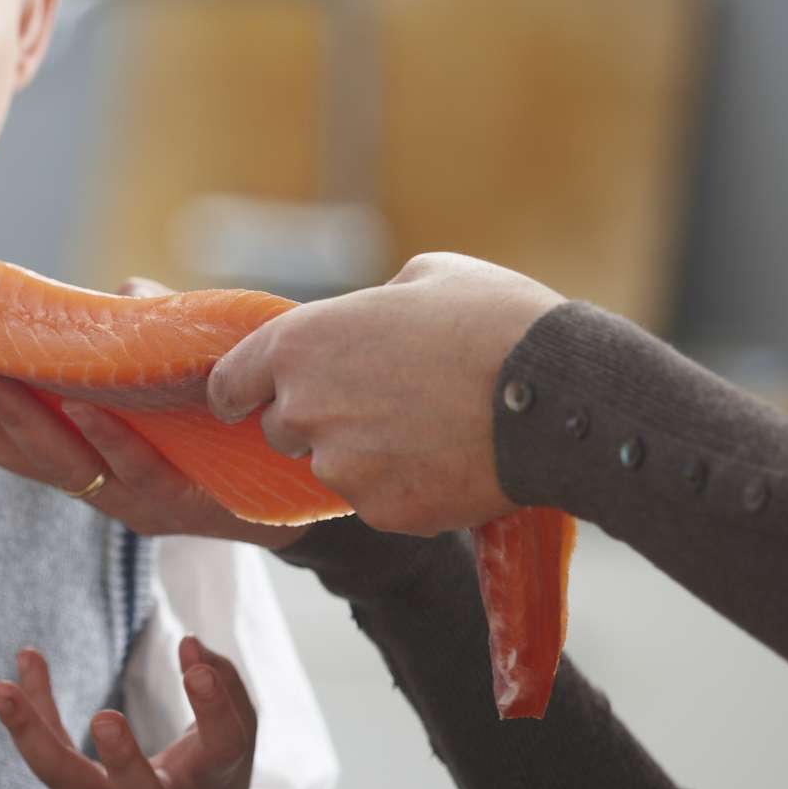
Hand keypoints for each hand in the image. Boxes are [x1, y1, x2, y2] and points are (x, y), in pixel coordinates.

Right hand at [0, 280, 304, 548]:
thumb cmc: (222, 438)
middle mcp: (77, 477)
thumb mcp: (170, 378)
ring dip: (5, 410)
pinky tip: (83, 400)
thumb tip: (120, 291)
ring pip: (45, 456)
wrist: (301, 505)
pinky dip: (105, 434)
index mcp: (62, 446)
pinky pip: (132, 467)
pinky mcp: (175, 505)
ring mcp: (119, 496)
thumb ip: (142, 337)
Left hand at [206, 252, 562, 535]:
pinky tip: (451, 461)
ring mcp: (343, 468)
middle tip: (377, 404)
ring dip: (364, 457)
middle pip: (281, 431)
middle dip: (317, 422)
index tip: (250, 398)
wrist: (559, 395)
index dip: (240, 392)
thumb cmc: (496, 321)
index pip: (228, 383)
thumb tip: (374, 313)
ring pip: (334, 470)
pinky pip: (380, 503)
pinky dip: (406, 488)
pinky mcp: (384, 512)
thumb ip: (376, 302)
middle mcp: (306, 409)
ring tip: (428, 429)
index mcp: (301, 344)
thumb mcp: (428, 276)